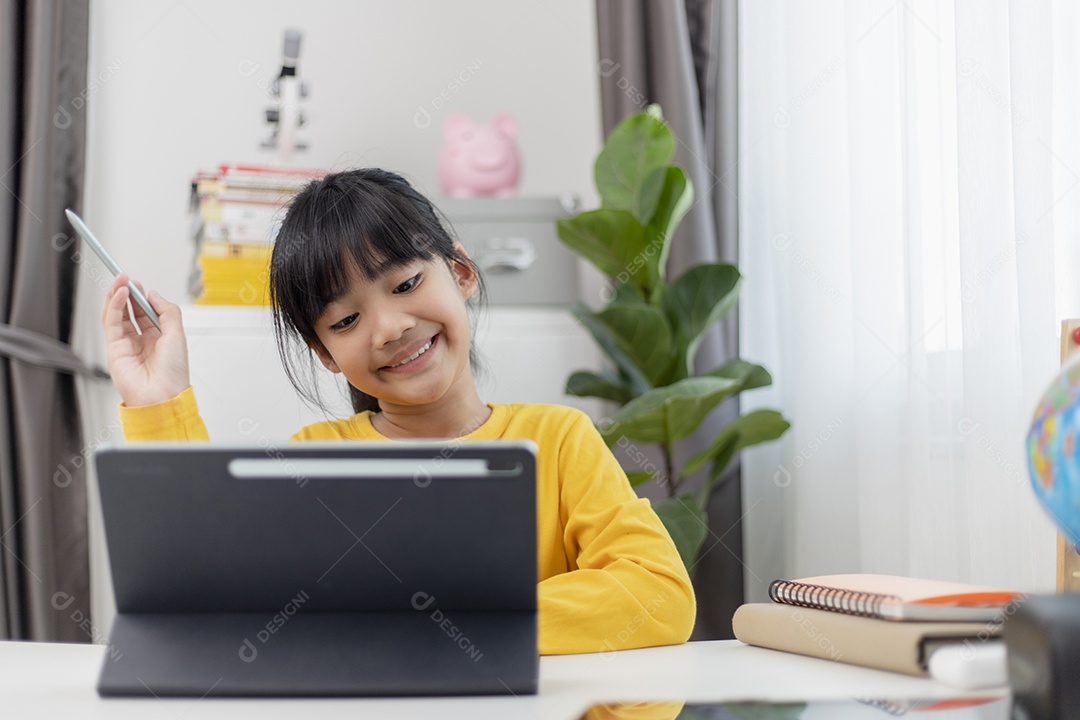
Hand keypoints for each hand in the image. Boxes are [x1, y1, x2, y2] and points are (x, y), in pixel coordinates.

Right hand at [101, 273, 190, 405]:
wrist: (162, 396)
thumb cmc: (173, 373)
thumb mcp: (177, 335)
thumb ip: (167, 312)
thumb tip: (153, 294)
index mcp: (159, 339)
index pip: (146, 313)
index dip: (142, 297)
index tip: (139, 283)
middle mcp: (142, 341)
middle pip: (129, 312)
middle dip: (127, 293)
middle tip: (125, 277)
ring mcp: (126, 345)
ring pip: (117, 315)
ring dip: (117, 296)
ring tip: (120, 280)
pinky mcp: (114, 349)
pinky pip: (111, 323)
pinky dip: (113, 307)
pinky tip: (119, 294)